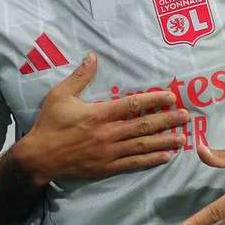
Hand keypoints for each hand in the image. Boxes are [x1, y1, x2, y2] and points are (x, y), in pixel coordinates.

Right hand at [16, 52, 188, 183]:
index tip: (170, 97)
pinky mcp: (106, 167)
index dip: (153, 100)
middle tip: (185, 117)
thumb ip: (79, 77)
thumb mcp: (60, 95)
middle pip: (143, 126)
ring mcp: (108, 152)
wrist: (39, 157)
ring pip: (142, 146)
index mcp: (98, 114)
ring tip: (182, 138)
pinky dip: (150, 161)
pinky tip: (165, 157)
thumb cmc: (49, 124)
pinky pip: (133, 163)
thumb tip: (92, 56)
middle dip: (166, 120)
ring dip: (164, 141)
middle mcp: (107, 133)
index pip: (132, 105)